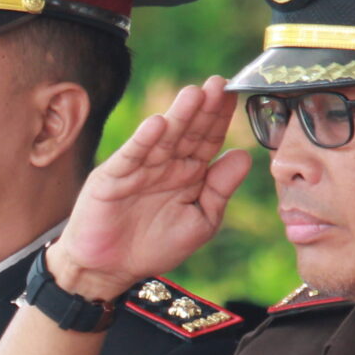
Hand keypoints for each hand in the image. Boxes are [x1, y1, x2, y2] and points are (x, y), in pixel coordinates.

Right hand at [44, 77, 246, 301]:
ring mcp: (139, 169)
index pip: (209, 140)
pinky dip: (143, 141)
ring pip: (163, 139)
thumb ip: (220, 189)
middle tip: (218, 84)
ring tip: (193, 94)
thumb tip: (244, 155)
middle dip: (203, 109)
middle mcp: (166, 166)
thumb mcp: (199, 221)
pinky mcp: (113, 178)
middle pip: (188, 132)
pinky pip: (131, 157)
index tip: (235, 94)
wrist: (110, 270)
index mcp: (189, 174)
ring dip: (178, 117)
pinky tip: (157, 125)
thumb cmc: (155, 247)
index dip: (221, 118)